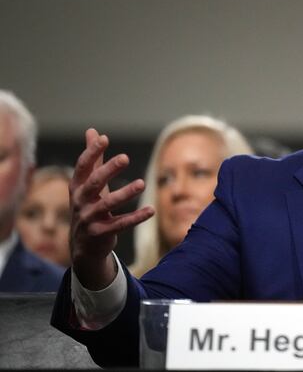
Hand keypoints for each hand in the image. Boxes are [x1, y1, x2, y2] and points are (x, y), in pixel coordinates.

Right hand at [69, 128, 153, 288]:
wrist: (83, 246)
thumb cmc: (89, 207)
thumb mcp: (88, 184)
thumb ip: (93, 159)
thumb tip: (92, 131)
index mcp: (77, 187)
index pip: (83, 166)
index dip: (92, 152)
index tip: (104, 138)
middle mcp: (79, 201)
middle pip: (94, 183)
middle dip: (108, 170)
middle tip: (125, 157)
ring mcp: (88, 218)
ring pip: (108, 204)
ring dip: (126, 193)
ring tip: (143, 184)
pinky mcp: (100, 233)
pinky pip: (120, 224)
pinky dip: (136, 217)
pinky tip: (151, 210)